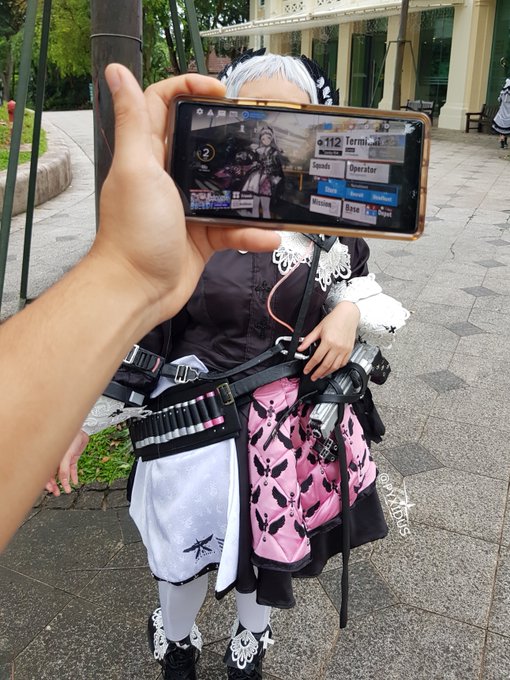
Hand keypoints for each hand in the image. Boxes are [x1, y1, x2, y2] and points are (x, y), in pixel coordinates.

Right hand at [45, 430, 88, 495]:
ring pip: (63, 474)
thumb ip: (64, 468)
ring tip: (68, 490)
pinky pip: (72, 469)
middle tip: (57, 493)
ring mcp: (65, 460)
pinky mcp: (73, 459)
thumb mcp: (66, 456)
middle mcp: (57, 460)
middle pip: (54, 476)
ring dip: (65, 482)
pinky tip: (75, 482)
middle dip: (55, 485)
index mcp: (51, 458)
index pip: (47, 473)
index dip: (48, 483)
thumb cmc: (71, 439)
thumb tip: (63, 481)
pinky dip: (73, 476)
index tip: (51, 490)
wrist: (82, 431)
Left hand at [92, 65, 279, 326]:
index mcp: (147, 155)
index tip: (218, 91)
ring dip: (248, 192)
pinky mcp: (202, 237)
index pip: (162, 105)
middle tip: (254, 133)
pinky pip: (233, 229)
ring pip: (224, 189)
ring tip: (272, 186)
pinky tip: (268, 235)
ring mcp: (186, 208)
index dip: (187, 88)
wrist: (138, 290)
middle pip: (200, 143)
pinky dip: (250, 233)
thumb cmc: (134, 232)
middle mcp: (166, 177)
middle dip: (227, 137)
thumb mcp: (137, 170)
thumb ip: (133, 122)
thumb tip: (116, 72)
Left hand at [298, 301, 359, 380]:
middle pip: (326, 365)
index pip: (317, 358)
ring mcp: (344, 349)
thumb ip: (308, 339)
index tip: (306, 370)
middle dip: (318, 373)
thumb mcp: (318, 328)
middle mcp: (337, 347)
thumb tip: (300, 347)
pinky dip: (337, 368)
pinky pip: (343, 363)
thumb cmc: (334, 319)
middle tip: (313, 377)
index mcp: (328, 341)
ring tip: (321, 375)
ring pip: (335, 366)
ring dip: (327, 373)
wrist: (348, 314)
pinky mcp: (349, 350)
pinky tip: (332, 369)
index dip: (310, 366)